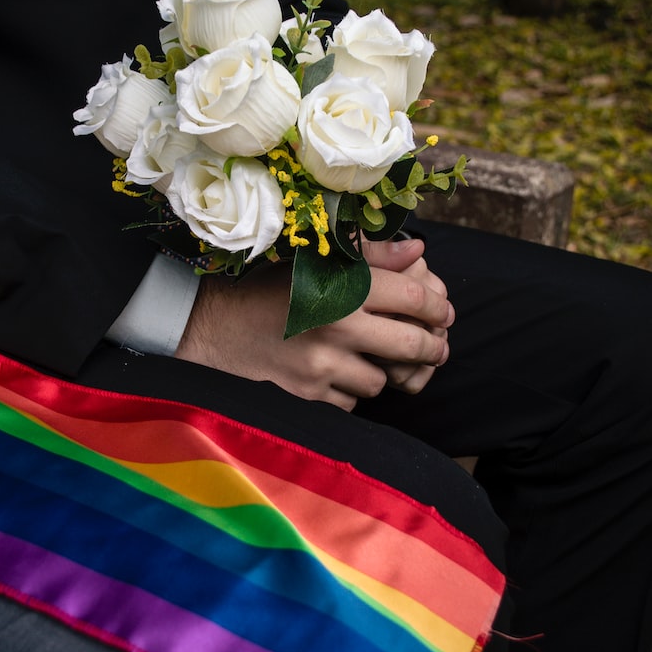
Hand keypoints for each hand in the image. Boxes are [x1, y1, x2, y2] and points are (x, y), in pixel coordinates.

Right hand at [175, 237, 452, 410]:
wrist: (208, 329)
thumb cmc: (264, 290)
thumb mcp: (313, 262)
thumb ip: (369, 255)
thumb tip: (418, 249)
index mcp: (341, 284)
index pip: (414, 295)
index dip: (438, 306)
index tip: (442, 312)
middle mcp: (336, 324)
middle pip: (412, 345)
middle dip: (431, 347)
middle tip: (435, 347)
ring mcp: (322, 365)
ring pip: (381, 379)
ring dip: (379, 371)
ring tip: (366, 358)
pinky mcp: (308, 397)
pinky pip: (351, 402)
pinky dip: (348, 392)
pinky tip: (332, 375)